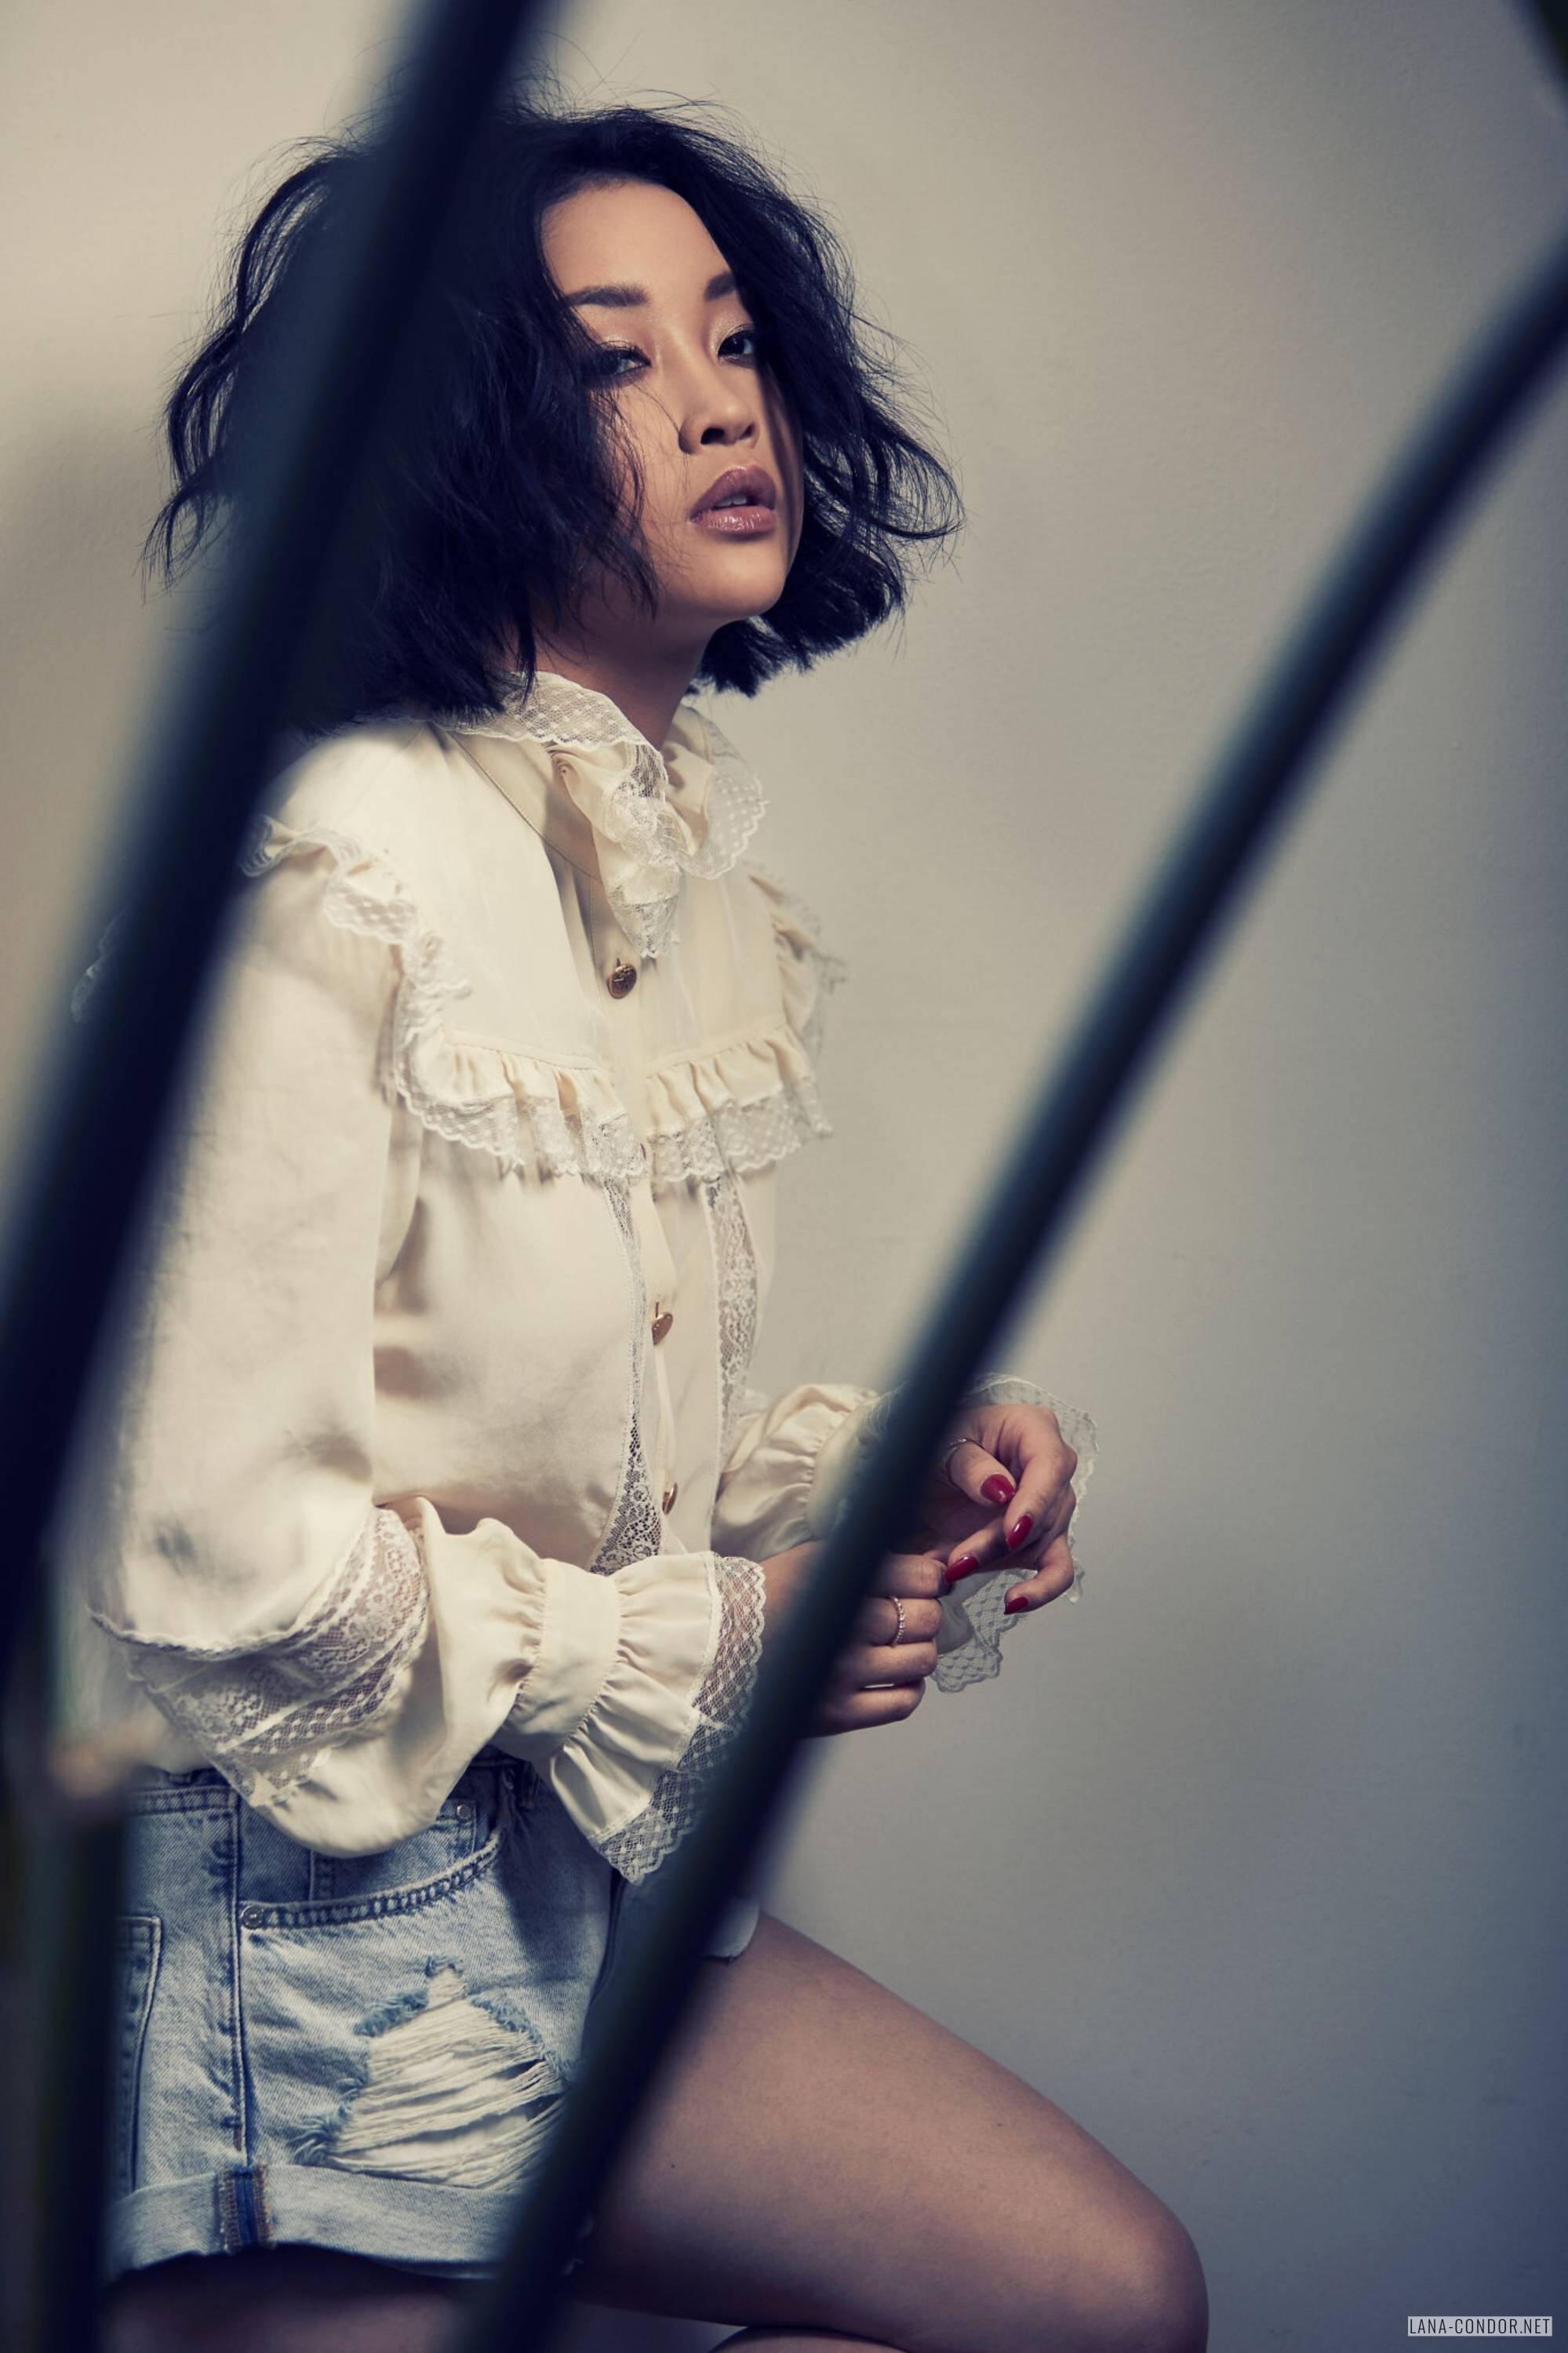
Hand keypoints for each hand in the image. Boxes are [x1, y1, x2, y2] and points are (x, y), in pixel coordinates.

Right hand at [760, 1541, 942, 1734]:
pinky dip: (910, 1689)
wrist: (718, 1644)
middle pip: (927, 1618)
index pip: (922, 1576)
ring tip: (898, 1646)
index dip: (930, 1580)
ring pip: (923, 1659)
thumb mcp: (815, 1559)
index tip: (923, 1584)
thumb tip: (930, 1567)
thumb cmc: (769, 1600)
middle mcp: (845, 1624)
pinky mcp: (837, 1712)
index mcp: (840, 1578)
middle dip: (924, 1614)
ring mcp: (843, 1671)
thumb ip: (868, 1560)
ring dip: (919, 1651)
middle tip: (907, 1615)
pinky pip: (903, 1703)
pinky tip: (893, 1677)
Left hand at [897, 1398, 1079, 1620]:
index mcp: (1033, 1430)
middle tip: (959, 1558)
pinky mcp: (1038, 1541)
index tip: (1012, 1531)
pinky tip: (1014, 1602)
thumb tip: (1002, 1489)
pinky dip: (1039, 1590)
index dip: (1035, 1501)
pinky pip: (1055, 1570)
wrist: (922, 1474)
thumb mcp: (943, 1443)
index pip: (1051, 1465)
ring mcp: (1048, 1507)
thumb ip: (971, 1464)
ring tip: (955, 1568)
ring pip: (1041, 1543)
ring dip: (997, 1560)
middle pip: (1044, 1511)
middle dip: (998, 1539)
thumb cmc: (938, 1444)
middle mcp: (1050, 1469)